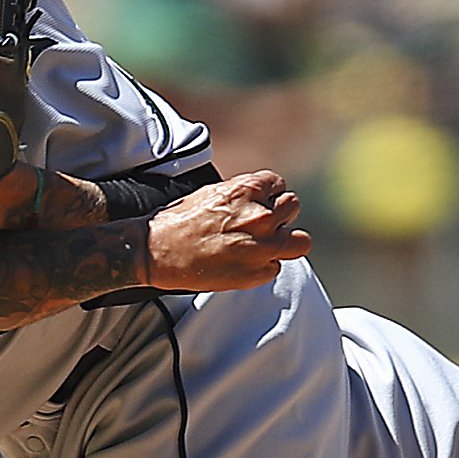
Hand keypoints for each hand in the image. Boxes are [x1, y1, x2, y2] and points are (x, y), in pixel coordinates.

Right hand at [144, 170, 310, 291]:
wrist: (157, 250)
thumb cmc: (180, 219)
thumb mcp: (215, 192)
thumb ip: (245, 194)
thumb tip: (264, 197)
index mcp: (249, 189)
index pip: (279, 184)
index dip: (267, 194)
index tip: (257, 203)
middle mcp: (261, 216)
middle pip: (293, 207)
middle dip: (279, 214)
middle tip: (261, 224)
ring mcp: (262, 247)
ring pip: (301, 241)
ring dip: (285, 240)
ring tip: (266, 244)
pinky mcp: (257, 273)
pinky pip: (276, 267)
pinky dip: (263, 266)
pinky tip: (243, 263)